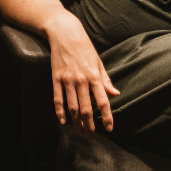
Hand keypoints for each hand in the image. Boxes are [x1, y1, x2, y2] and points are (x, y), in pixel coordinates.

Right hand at [47, 16, 119, 134]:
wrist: (65, 34)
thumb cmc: (85, 47)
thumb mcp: (98, 61)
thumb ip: (105, 79)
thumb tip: (115, 93)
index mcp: (94, 75)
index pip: (103, 101)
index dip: (107, 117)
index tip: (110, 128)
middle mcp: (81, 80)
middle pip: (86, 108)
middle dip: (89, 125)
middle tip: (91, 136)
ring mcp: (67, 80)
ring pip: (72, 106)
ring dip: (76, 122)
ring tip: (79, 132)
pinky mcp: (56, 78)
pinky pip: (58, 99)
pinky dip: (59, 112)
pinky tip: (62, 121)